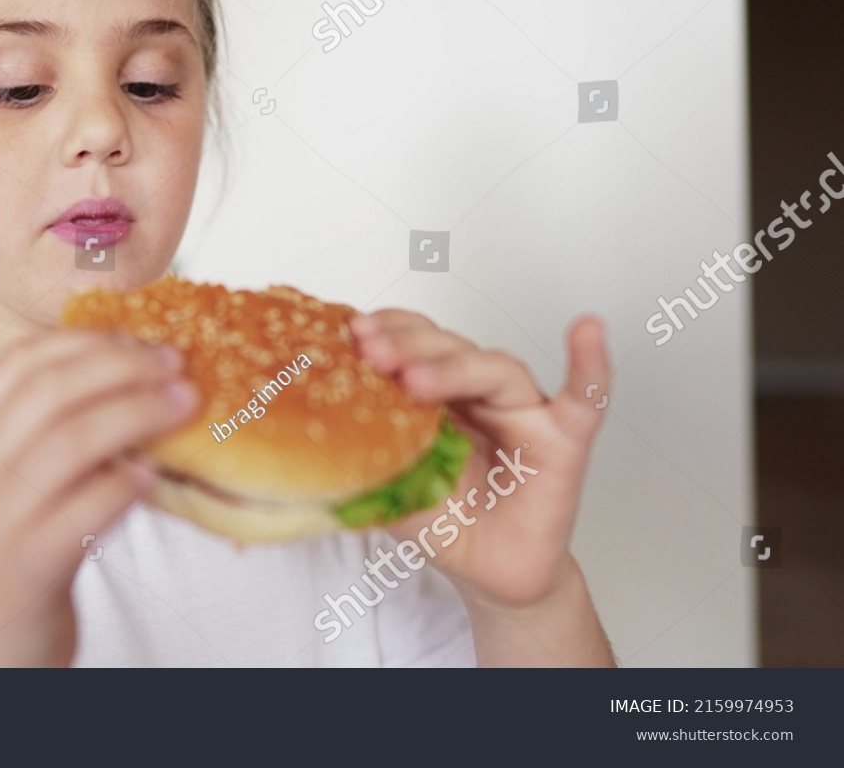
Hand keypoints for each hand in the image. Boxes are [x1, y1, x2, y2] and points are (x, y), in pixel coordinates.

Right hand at [0, 329, 196, 666]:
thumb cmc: (13, 553)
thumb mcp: (11, 481)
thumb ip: (48, 432)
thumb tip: (133, 375)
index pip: (21, 363)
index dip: (86, 341)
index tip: (140, 340)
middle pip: (50, 391)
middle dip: (122, 368)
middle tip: (176, 366)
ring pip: (70, 442)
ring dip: (136, 414)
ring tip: (183, 405)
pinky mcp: (28, 563)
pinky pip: (84, 509)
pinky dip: (125, 485)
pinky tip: (155, 476)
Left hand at [348, 310, 609, 609]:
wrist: (491, 575)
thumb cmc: (447, 525)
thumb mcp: (393, 492)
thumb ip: (367, 465)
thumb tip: (317, 451)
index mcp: (438, 395)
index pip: (413, 346)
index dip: (386, 333)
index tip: (352, 330)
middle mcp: (480, 393)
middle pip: (449, 350)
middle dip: (409, 347)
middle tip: (373, 351)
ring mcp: (523, 411)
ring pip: (493, 369)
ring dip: (454, 365)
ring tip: (415, 378)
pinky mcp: (563, 439)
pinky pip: (584, 399)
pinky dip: (589, 365)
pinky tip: (587, 331)